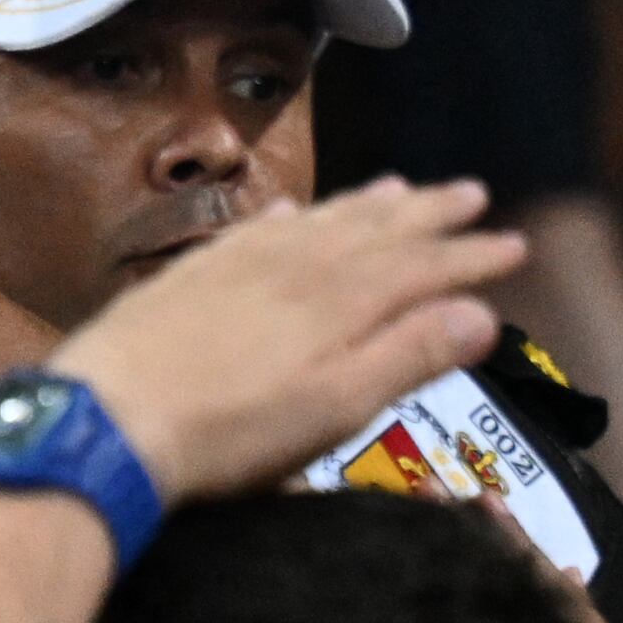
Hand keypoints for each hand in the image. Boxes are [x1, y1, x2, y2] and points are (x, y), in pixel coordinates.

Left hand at [53, 178, 523, 505]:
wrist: (107, 422)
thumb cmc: (227, 434)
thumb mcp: (334, 408)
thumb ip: (407, 357)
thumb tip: (482, 315)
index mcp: (341, 301)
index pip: (423, 267)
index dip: (471, 258)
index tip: (515, 247)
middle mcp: (295, 266)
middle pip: (375, 229)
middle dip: (427, 213)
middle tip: (471, 192)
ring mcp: (236, 266)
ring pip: (317, 221)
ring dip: (364, 205)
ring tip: (397, 188)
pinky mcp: (186, 278)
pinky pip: (250, 232)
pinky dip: (284, 217)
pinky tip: (288, 214)